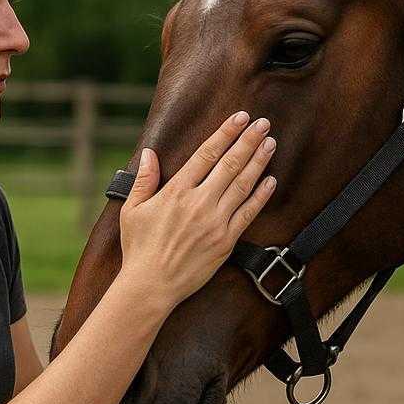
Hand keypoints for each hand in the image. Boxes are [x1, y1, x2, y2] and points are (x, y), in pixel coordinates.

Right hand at [117, 110, 277, 307]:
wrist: (152, 285)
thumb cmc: (139, 248)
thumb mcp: (132, 210)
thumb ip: (143, 180)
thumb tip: (149, 153)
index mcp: (176, 191)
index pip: (207, 154)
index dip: (226, 133)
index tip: (240, 118)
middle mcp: (199, 203)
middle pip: (230, 164)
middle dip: (249, 140)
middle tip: (263, 123)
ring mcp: (215, 222)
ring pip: (243, 184)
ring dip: (258, 161)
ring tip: (270, 143)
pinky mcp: (226, 241)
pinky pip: (248, 213)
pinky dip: (261, 195)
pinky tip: (270, 180)